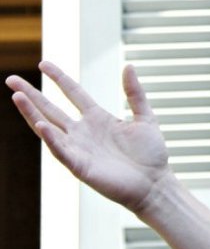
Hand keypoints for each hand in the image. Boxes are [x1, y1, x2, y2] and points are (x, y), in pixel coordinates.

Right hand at [6, 61, 171, 212]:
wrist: (155, 184)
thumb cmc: (151, 154)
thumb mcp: (145, 118)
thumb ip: (135, 93)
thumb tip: (128, 65)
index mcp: (98, 118)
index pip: (73, 93)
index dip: (58, 78)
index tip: (43, 64)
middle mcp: (83, 132)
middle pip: (51, 109)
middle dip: (31, 94)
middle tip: (11, 79)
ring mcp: (79, 149)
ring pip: (49, 128)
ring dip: (32, 113)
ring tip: (17, 96)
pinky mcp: (81, 167)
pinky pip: (61, 151)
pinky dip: (51, 139)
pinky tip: (40, 125)